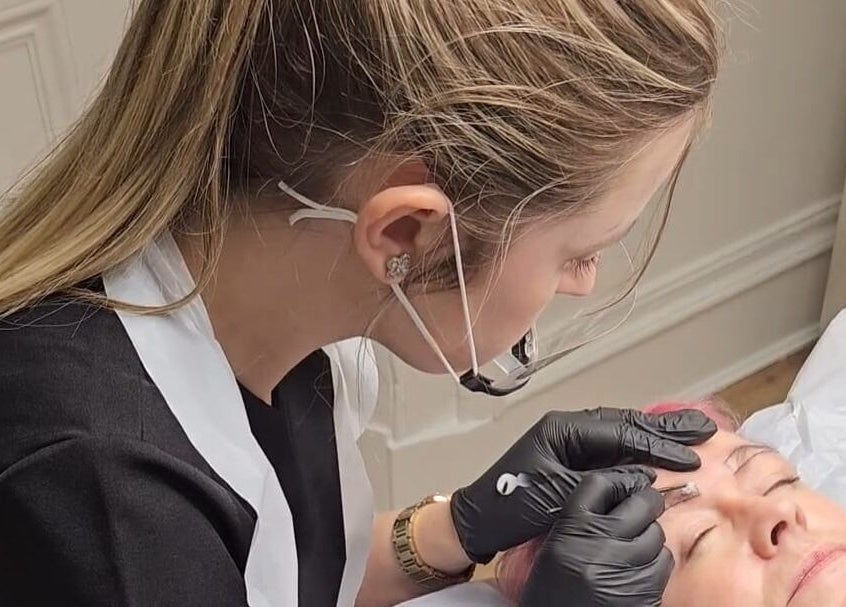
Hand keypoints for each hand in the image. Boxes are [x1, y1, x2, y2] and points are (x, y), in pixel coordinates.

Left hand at [450, 407, 715, 562]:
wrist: (478, 520)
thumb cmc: (509, 504)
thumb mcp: (557, 493)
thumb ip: (601, 482)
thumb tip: (643, 478)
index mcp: (563, 429)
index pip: (620, 432)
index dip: (657, 444)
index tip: (689, 456)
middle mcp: (568, 429)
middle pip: (625, 424)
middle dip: (665, 429)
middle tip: (703, 429)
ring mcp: (570, 443)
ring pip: (622, 435)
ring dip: (655, 437)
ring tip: (692, 434)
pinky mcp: (571, 460)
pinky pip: (613, 451)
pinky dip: (639, 452)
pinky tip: (659, 453)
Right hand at [518, 472, 671, 606]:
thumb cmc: (555, 590)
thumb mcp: (555, 547)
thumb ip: (580, 519)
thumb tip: (619, 492)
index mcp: (570, 530)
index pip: (601, 484)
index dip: (621, 480)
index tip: (630, 481)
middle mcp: (598, 547)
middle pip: (640, 504)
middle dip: (646, 502)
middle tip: (645, 504)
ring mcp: (625, 569)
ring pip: (656, 533)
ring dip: (650, 536)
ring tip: (633, 547)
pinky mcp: (645, 591)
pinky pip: (663, 562)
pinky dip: (655, 562)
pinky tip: (638, 568)